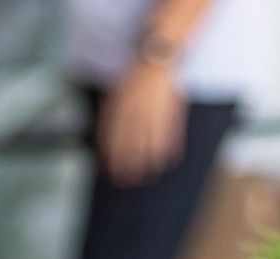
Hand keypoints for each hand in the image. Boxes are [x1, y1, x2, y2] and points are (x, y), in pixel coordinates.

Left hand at [97, 62, 183, 186]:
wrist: (159, 57)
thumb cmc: (137, 74)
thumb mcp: (119, 90)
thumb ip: (115, 111)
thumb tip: (109, 137)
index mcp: (120, 102)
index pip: (112, 133)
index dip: (110, 154)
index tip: (108, 169)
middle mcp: (136, 108)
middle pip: (130, 142)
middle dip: (127, 163)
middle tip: (124, 181)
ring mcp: (155, 111)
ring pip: (149, 141)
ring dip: (147, 162)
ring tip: (146, 178)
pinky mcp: (171, 113)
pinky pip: (170, 135)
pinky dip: (168, 150)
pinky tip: (166, 162)